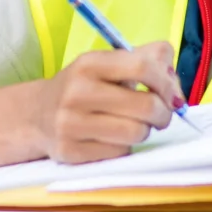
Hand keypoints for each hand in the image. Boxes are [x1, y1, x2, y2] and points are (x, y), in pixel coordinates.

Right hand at [30, 42, 182, 163]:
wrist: (36, 115)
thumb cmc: (84, 88)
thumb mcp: (109, 64)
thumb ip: (148, 59)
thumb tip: (175, 84)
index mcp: (89, 64)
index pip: (143, 67)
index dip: (166, 83)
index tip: (170, 94)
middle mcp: (76, 92)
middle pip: (146, 105)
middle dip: (163, 113)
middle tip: (159, 115)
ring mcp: (70, 123)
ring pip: (136, 132)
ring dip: (143, 131)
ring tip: (132, 126)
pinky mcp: (69, 151)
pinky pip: (119, 153)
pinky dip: (123, 147)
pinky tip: (111, 139)